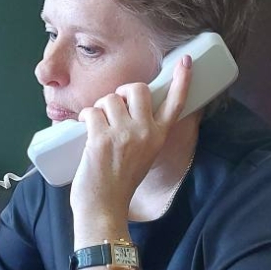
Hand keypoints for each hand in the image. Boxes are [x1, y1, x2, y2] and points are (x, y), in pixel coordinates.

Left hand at [70, 55, 192, 224]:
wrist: (104, 208)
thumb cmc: (118, 183)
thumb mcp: (142, 156)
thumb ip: (140, 133)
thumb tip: (124, 108)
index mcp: (158, 137)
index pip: (176, 103)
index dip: (182, 80)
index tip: (185, 61)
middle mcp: (145, 133)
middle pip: (138, 89)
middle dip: (122, 92)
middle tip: (114, 107)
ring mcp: (124, 135)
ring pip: (110, 98)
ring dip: (99, 108)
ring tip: (97, 127)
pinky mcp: (102, 138)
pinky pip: (91, 111)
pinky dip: (84, 117)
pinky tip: (85, 130)